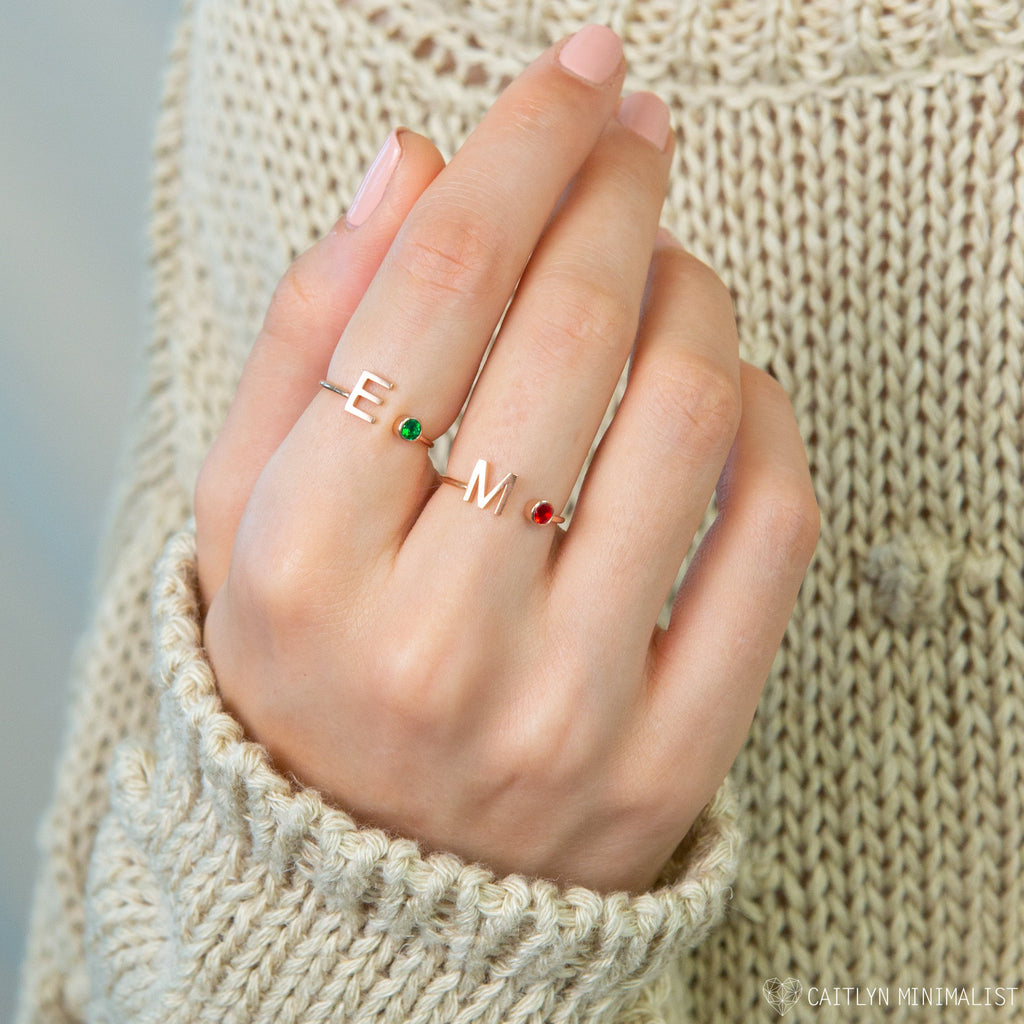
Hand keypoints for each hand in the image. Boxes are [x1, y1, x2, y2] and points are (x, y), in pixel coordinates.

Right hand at [196, 26, 818, 892]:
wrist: (379, 872)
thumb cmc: (312, 670)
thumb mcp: (246, 512)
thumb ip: (310, 337)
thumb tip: (405, 169)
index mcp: (301, 565)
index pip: (432, 294)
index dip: (519, 152)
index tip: (575, 79)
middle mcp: (433, 641)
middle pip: (569, 336)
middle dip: (616, 193)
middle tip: (633, 139)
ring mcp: (564, 710)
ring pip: (690, 417)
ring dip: (696, 293)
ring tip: (669, 265)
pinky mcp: (672, 756)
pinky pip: (768, 534)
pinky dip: (772, 421)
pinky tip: (732, 390)